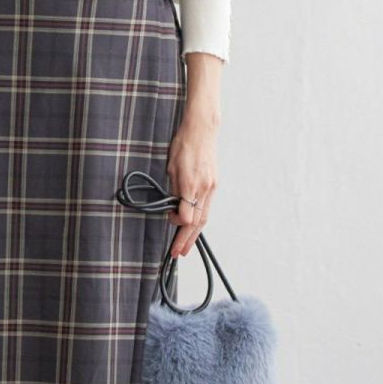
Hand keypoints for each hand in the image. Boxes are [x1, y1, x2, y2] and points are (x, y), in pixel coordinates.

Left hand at [164, 113, 217, 258]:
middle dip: (186, 240)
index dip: (175, 223)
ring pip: (204, 218)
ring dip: (194, 235)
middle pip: (197, 222)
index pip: (185, 216)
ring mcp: (211, 187)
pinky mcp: (214, 184)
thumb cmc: (183, 144)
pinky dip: (199, 220)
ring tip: (186, 247)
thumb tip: (173, 206)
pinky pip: (207, 207)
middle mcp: (204, 189)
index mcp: (191, 185)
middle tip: (177, 254)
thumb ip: (174, 189)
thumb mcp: (172, 167)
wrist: (202, 129)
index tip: (168, 220)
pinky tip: (193, 227)